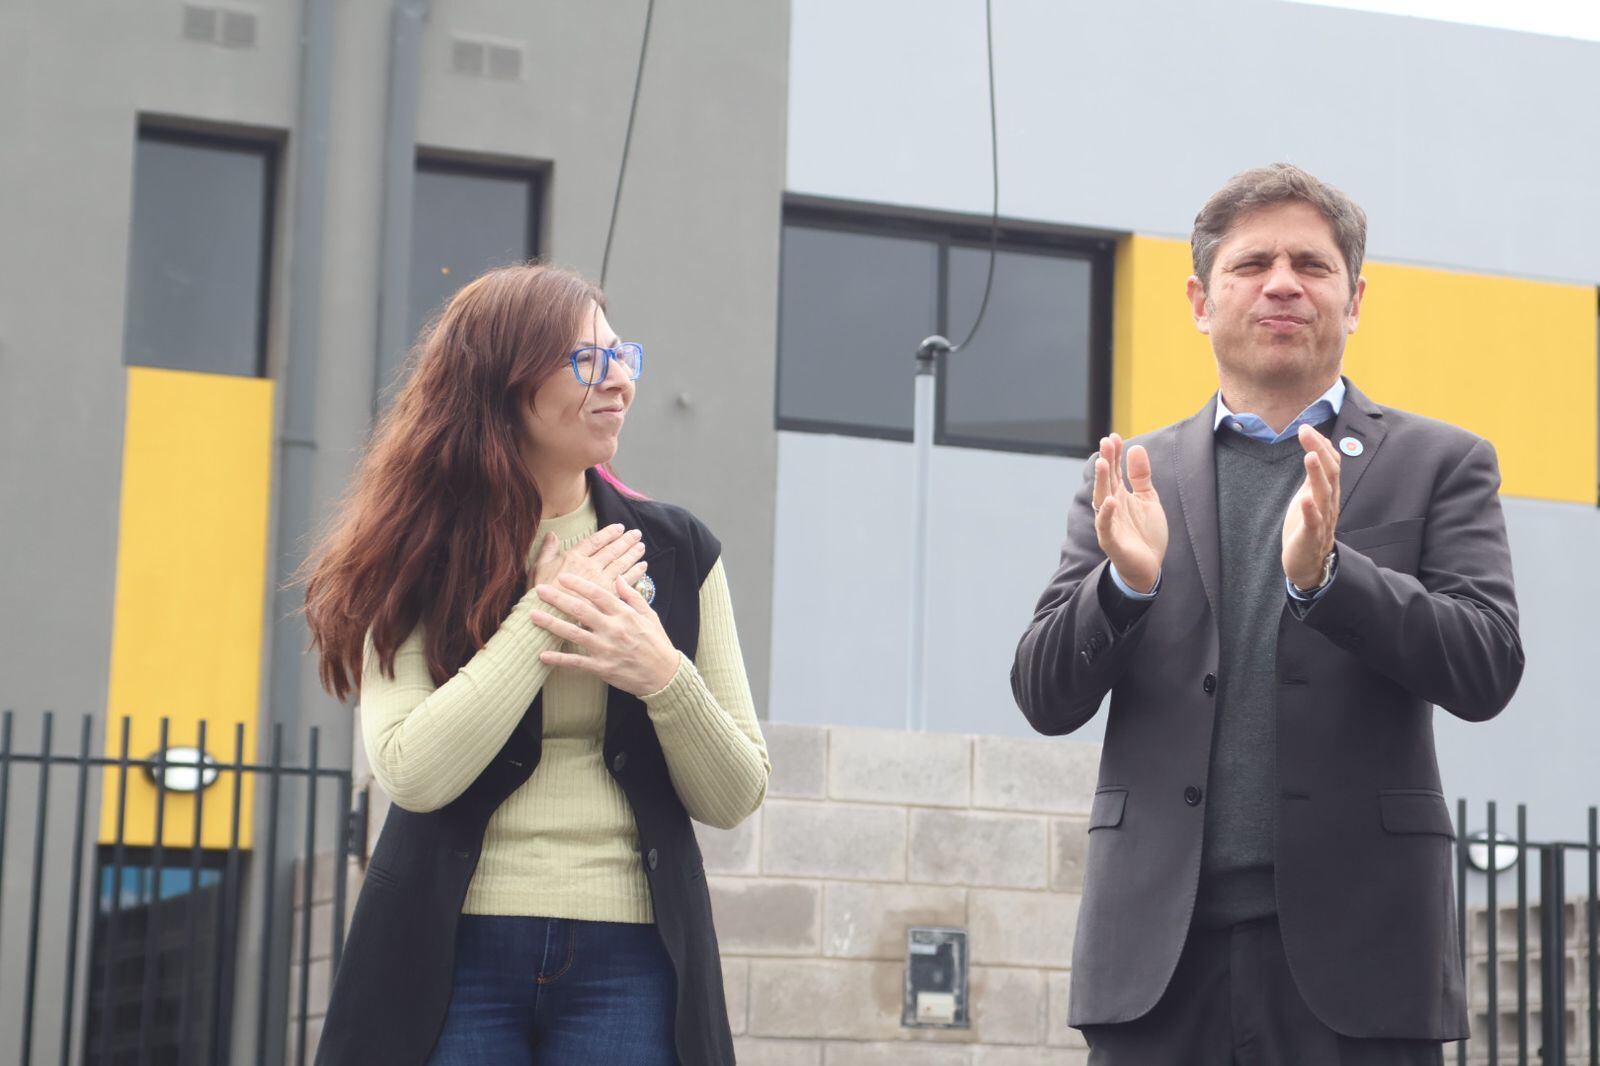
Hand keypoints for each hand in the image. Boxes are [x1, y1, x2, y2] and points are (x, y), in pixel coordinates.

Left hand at [529, 574, 681, 696]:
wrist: (664, 676)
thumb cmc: (656, 643)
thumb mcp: (649, 615)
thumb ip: (632, 596)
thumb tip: (619, 578)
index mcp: (625, 614)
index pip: (598, 594)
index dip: (579, 584)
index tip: (563, 576)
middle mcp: (613, 629)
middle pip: (580, 610)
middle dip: (558, 598)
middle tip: (540, 590)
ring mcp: (606, 649)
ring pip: (573, 634)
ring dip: (551, 624)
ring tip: (533, 616)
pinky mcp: (602, 667)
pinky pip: (576, 663)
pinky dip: (559, 660)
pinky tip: (542, 655)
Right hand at [530, 523, 647, 593]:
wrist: (549, 615)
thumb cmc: (541, 594)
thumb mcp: (539, 567)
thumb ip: (548, 550)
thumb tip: (552, 535)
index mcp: (574, 557)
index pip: (595, 541)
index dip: (608, 533)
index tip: (619, 527)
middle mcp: (590, 566)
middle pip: (612, 550)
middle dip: (625, 541)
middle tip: (636, 534)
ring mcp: (601, 580)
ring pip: (621, 563)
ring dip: (632, 554)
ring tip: (641, 547)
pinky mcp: (608, 595)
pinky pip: (626, 581)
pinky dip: (636, 572)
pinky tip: (643, 567)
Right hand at [1092, 434, 1167, 593]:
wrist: (1148, 567)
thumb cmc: (1145, 533)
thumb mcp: (1148, 499)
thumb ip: (1140, 476)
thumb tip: (1136, 448)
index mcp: (1119, 496)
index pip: (1115, 471)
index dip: (1114, 454)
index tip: (1115, 436)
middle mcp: (1111, 507)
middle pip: (1107, 481)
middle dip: (1107, 461)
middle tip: (1106, 442)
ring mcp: (1110, 524)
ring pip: (1102, 500)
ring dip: (1102, 482)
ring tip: (1104, 463)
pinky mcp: (1112, 542)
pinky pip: (1106, 527)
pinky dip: (1106, 515)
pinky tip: (1111, 501)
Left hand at [1282, 424, 1340, 588]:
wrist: (1308, 562)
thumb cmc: (1308, 525)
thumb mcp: (1311, 495)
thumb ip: (1315, 475)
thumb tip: (1315, 448)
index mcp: (1328, 492)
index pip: (1331, 463)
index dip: (1321, 445)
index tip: (1306, 427)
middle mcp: (1329, 502)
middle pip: (1330, 473)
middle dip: (1318, 451)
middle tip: (1305, 431)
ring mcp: (1322, 519)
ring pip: (1324, 494)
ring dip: (1317, 475)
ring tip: (1309, 456)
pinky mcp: (1311, 536)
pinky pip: (1314, 522)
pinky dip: (1311, 510)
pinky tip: (1305, 499)